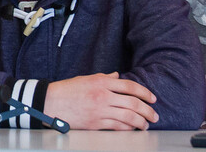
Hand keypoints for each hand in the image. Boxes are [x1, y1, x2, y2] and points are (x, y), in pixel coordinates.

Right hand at [44, 72, 158, 129]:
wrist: (50, 102)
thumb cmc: (67, 90)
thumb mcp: (86, 79)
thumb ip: (104, 78)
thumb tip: (117, 76)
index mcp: (101, 82)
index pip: (130, 86)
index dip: (145, 92)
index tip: (152, 98)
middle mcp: (103, 95)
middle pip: (133, 103)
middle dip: (148, 111)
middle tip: (154, 115)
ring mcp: (100, 110)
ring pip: (129, 117)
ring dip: (141, 122)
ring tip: (145, 125)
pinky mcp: (96, 123)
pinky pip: (118, 127)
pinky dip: (128, 128)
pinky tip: (132, 129)